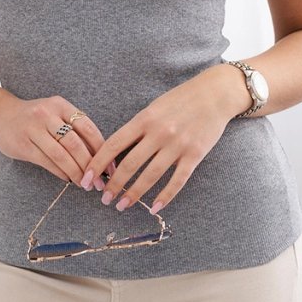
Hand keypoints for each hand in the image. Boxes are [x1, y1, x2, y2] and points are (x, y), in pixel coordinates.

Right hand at [0, 95, 107, 185]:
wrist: (0, 114)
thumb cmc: (35, 117)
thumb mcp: (55, 113)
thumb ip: (74, 128)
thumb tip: (101, 155)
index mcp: (60, 105)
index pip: (88, 127)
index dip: (101, 149)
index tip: (110, 166)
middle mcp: (47, 114)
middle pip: (75, 143)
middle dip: (90, 165)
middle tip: (99, 181)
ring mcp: (33, 129)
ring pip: (61, 155)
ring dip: (76, 172)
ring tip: (85, 184)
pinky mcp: (23, 145)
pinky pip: (47, 162)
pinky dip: (60, 172)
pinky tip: (68, 179)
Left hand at [79, 68, 234, 213]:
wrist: (215, 93)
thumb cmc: (181, 100)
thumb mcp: (154, 107)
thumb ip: (137, 127)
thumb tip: (115, 151)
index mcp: (144, 118)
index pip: (113, 144)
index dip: (97, 164)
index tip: (86, 179)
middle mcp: (159, 132)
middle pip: (129, 164)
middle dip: (114, 185)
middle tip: (104, 198)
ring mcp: (177, 145)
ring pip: (150, 175)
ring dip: (134, 194)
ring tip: (122, 205)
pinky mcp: (195, 155)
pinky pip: (177, 180)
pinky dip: (165, 196)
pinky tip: (154, 207)